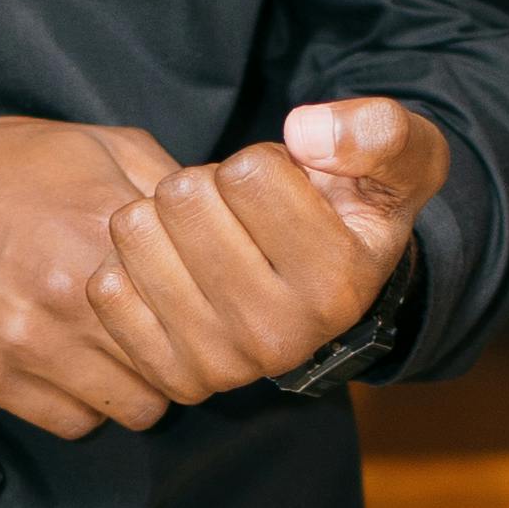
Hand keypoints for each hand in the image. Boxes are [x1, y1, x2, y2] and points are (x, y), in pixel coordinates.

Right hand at [0, 115, 183, 439]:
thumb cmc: (7, 168)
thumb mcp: (102, 146)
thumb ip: (173, 184)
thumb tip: (234, 221)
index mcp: (108, 234)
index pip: (205, 313)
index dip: (215, 320)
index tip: (208, 315)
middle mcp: (70, 296)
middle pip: (176, 373)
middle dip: (180, 360)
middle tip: (165, 339)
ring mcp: (27, 345)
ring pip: (130, 410)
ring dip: (133, 387)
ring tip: (113, 350)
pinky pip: (72, 423)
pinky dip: (82, 405)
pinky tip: (71, 366)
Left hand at [86, 99, 448, 409]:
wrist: (324, 289)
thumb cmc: (356, 207)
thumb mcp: (403, 157)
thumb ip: (376, 131)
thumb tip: (304, 133)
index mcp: (338, 284)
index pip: (248, 172)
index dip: (260, 161)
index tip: (283, 188)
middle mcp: (282, 338)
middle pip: (184, 198)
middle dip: (205, 182)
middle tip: (234, 210)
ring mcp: (222, 365)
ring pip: (137, 233)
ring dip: (161, 215)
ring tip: (203, 234)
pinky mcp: (168, 376)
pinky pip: (105, 286)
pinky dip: (129, 260)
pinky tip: (169, 266)